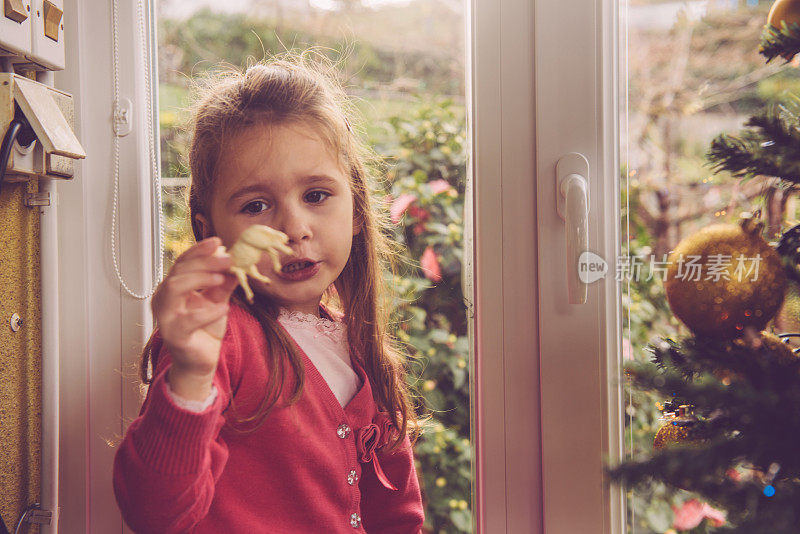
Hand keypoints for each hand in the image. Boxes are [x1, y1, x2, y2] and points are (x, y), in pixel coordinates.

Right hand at [151, 237, 237, 399]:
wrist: (201, 361)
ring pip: (173, 288)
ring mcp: (166, 317)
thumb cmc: (205, 329)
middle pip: (179, 271)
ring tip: (223, 278)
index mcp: (173, 288)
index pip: (182, 262)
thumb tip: (237, 263)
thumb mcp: (218, 300)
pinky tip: (224, 307)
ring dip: (199, 279)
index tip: (218, 241)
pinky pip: (188, 320)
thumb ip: (224, 283)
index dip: (198, 250)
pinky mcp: (174, 335)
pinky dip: (208, 311)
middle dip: (204, 262)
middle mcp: (164, 299)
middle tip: (228, 259)